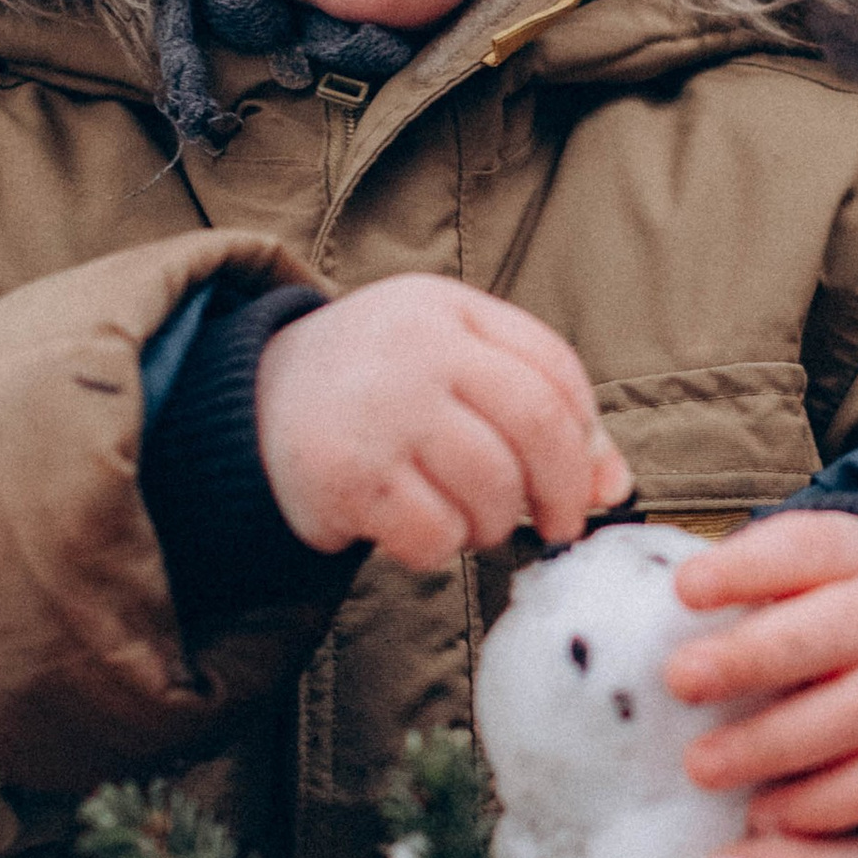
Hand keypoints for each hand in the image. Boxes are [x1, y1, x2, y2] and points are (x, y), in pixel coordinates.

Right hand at [254, 275, 630, 567]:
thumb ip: (533, 407)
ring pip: (492, 489)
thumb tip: (612, 485)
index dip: (585, 436)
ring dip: (493, 525)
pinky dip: (439, 548)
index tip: (587, 480)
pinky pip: (434, 534)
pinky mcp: (348, 476)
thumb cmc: (372, 390)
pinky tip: (415, 530)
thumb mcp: (447, 365)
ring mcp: (381, 410)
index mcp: (447, 308)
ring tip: (467, 522)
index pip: (553, 368)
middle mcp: (418, 349)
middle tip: (557, 525)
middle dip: (563, 491)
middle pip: (537, 426)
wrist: (244, 406)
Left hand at [665, 510, 857, 832]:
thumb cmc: (805, 607)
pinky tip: (763, 815)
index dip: (745, 569)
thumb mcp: (777, 573)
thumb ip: (719, 587)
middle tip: (680, 681)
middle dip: (751, 658)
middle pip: (833, 631)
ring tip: (701, 766)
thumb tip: (625, 613)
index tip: (684, 589)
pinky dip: (823, 802)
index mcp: (852, 554)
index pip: (805, 548)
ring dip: (774, 743)